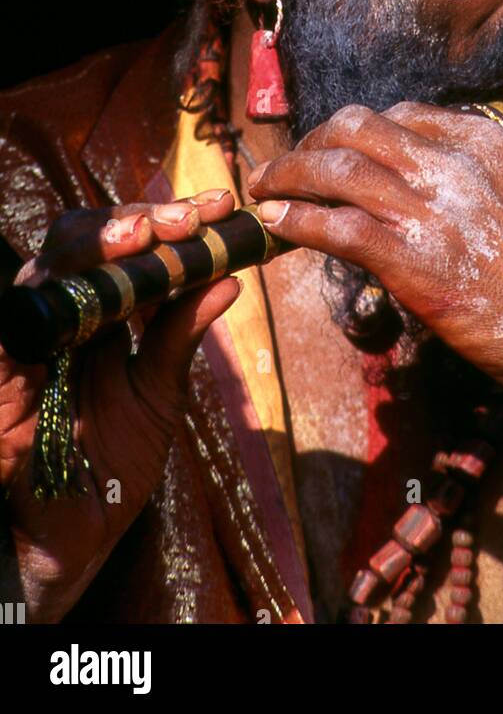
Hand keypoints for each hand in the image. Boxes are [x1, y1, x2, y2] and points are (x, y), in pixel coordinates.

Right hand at [0, 189, 238, 621]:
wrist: (72, 544)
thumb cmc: (112, 466)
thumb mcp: (157, 394)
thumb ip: (179, 335)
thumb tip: (231, 278)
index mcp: (94, 313)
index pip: (119, 244)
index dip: (164, 219)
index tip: (217, 208)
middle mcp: (55, 318)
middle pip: (77, 241)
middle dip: (129, 220)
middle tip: (180, 219)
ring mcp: (22, 347)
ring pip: (42, 274)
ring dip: (90, 249)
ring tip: (140, 237)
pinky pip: (12, 340)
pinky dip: (47, 311)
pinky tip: (90, 300)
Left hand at [248, 104, 502, 414]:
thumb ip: (471, 185)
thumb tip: (418, 191)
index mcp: (484, 141)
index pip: (399, 114)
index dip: (353, 131)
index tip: (330, 150)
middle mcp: (454, 162)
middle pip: (355, 127)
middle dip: (310, 142)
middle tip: (285, 167)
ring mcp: (432, 208)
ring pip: (334, 169)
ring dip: (287, 176)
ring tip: (263, 192)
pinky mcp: (412, 258)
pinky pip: (335, 225)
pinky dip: (297, 220)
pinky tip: (278, 225)